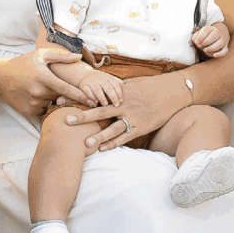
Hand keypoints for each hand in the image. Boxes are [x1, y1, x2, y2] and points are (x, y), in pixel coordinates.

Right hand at [1, 47, 89, 118]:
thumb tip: (79, 56)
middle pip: (61, 97)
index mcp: (44, 78)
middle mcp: (39, 93)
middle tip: (60, 88)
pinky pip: (43, 112)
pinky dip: (44, 106)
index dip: (82, 96)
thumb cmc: (22, 64)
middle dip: (64, 94)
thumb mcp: (40, 55)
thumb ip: (61, 56)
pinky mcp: (27, 112)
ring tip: (41, 89)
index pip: (68, 90)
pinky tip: (36, 97)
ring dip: (52, 100)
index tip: (94, 101)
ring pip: (52, 105)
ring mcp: (33, 104)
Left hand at [69, 72, 195, 149]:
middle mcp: (124, 105)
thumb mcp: (132, 83)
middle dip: (82, 117)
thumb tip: (99, 88)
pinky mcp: (142, 127)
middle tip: (66, 121)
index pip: (94, 95)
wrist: (174, 91)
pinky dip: (114, 143)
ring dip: (98, 136)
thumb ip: (115, 89)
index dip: (77, 98)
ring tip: (85, 143)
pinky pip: (126, 137)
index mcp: (119, 92)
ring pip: (113, 128)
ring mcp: (133, 117)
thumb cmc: (152, 86)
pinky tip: (103, 149)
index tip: (60, 100)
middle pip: (100, 111)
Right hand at [78, 70, 123, 106]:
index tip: (121, 101)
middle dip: (113, 97)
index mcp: (107, 76)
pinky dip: (92, 98)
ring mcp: (91, 81)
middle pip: (108, 88)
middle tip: (116, 105)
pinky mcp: (83, 85)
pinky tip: (96, 102)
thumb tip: (125, 84)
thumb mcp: (108, 78)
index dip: (119, 93)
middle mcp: (100, 78)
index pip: (115, 84)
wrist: (85, 75)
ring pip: (98, 90)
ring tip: (105, 104)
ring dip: (102, 98)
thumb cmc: (100, 80)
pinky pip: (88, 92)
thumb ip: (116, 82)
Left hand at [193, 21, 230, 57]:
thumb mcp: (197, 36)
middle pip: (214, 36)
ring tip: (204, 50)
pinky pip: (225, 51)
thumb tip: (197, 42)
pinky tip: (214, 55)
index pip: (206, 30)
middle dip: (205, 42)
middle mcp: (218, 33)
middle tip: (200, 46)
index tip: (196, 42)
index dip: (201, 36)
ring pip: (219, 44)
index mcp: (210, 28)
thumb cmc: (202, 39)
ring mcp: (222, 40)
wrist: (210, 41)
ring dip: (211, 48)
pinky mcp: (224, 47)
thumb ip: (195, 38)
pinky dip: (220, 54)